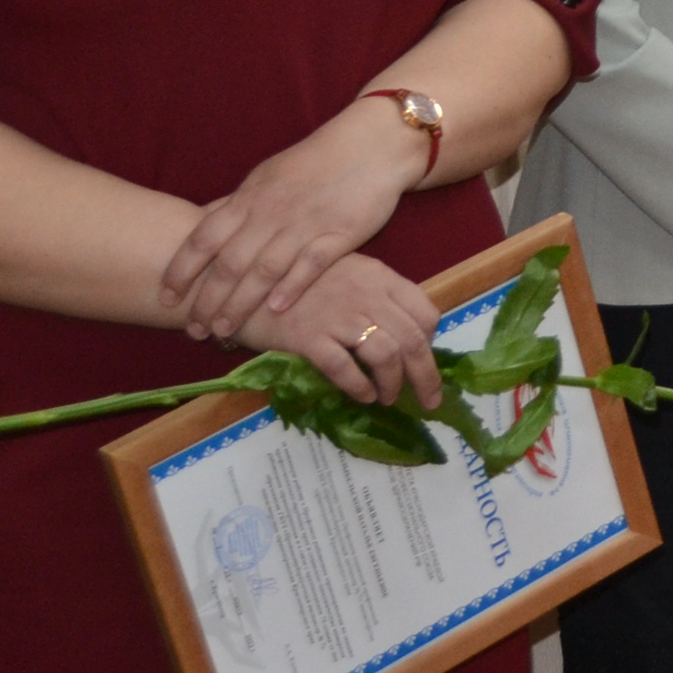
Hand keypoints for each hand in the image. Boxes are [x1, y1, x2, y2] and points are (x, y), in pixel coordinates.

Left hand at [162, 98, 427, 341]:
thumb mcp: (266, 176)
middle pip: (229, 261)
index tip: (166, 297)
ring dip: (240, 303)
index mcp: (250, 198)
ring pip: (264, 269)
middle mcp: (271, 213)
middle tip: (194, 328)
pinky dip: (291, 287)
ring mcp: (305, 224)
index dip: (181, 269)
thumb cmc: (314, 163)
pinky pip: (310, 265)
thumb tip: (198, 221)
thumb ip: (235, 204)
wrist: (370, 146)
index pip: (204, 237)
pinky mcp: (339, 234)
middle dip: (207, 298)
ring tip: (224, 330)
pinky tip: (276, 310)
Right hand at [235, 254, 445, 407]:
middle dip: (426, 375)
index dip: (431, 341)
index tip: (426, 359)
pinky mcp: (308, 336)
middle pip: (412, 339)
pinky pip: (345, 368)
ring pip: (385, 355)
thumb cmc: (296, 280)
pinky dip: (359, 386)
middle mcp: (365, 294)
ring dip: (392, 384)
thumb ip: (375, 296)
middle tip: (429, 399)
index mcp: (379, 276)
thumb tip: (402, 333)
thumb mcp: (346, 273)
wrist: (242, 280)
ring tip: (387, 398)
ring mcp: (337, 315)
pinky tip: (361, 396)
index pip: (425, 311)